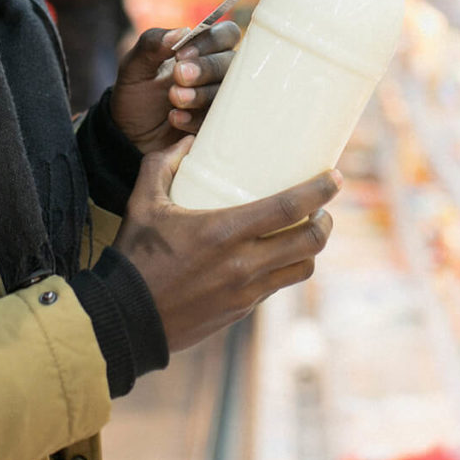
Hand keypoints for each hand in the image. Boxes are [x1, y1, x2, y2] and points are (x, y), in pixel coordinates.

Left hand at [110, 22, 239, 154]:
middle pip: (231, 63)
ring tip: (174, 97)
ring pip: (227, 92)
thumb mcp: (134, 67)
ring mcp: (218, 100)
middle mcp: (216, 73)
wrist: (130, 135)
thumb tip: (181, 31)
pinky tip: (174, 118)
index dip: (210, 41)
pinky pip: (218, 120)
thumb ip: (151, 44)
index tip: (181, 54)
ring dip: (201, 93)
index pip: (226, 34)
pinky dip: (196, 118)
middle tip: (179, 75)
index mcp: (203, 50)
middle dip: (206, 68)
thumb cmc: (137, 93)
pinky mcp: (216, 125)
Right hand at [112, 137, 340, 351]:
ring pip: (302, 268)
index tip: (335, 176)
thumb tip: (186, 141)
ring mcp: (246, 291)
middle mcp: (243, 263)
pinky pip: (278, 286)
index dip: (319, 191)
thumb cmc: (134, 256)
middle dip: (326, 221)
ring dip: (312, 248)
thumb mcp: (142, 202)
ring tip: (308, 230)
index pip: (288, 208)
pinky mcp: (241, 310)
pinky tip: (276, 254)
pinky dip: (285, 267)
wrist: (125, 319)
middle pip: (309, 242)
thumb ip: (161, 164)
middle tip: (324, 207)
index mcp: (224, 232)